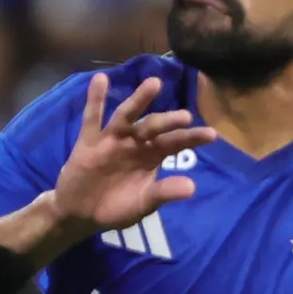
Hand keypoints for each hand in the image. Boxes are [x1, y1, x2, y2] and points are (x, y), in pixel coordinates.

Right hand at [48, 73, 212, 235]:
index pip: (174, 144)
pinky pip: (92, 118)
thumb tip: (192, 187)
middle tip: (185, 116)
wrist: (81, 214)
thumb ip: (163, 193)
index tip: (211, 134)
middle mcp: (134, 142)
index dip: (191, 139)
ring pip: (127, 116)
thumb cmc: (116, 207)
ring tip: (154, 83)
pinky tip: (100, 80)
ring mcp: (111, 139)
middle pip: (153, 127)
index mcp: (151, 156)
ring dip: (139, 100)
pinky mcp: (89, 142)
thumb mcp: (142, 204)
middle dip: (168, 121)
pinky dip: (95, 100)